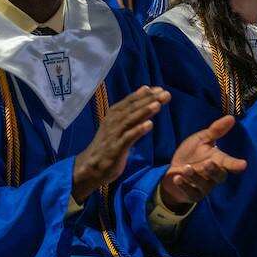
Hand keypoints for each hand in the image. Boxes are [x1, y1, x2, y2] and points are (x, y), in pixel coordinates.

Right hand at [73, 86, 169, 201]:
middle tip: (165, 94)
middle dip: (149, 100)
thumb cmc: (108, 144)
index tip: (161, 89)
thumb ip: (131, 108)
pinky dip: (138, 130)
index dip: (145, 95)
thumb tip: (145, 89)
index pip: (131, 101)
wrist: (91, 167)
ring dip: (143, 112)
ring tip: (157, 105)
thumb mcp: (119, 123)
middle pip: (132, 108)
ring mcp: (113, 135)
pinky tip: (149, 125)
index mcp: (114, 114)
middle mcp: (113, 121)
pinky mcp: (115, 148)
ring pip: (129, 120)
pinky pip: (127, 138)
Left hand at [160, 115, 247, 209]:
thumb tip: (231, 117)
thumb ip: (215, 131)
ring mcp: (204, 187)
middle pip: (220, 176)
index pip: (230, 163)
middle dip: (214, 170)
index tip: (243, 164)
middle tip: (207, 163)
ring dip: (194, 176)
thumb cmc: (190, 154)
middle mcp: (213, 176)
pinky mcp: (192, 195)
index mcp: (218, 162)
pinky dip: (184, 185)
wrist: (171, 171)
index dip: (236, 164)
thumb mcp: (200, 140)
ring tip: (185, 168)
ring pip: (204, 185)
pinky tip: (177, 178)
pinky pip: (191, 193)